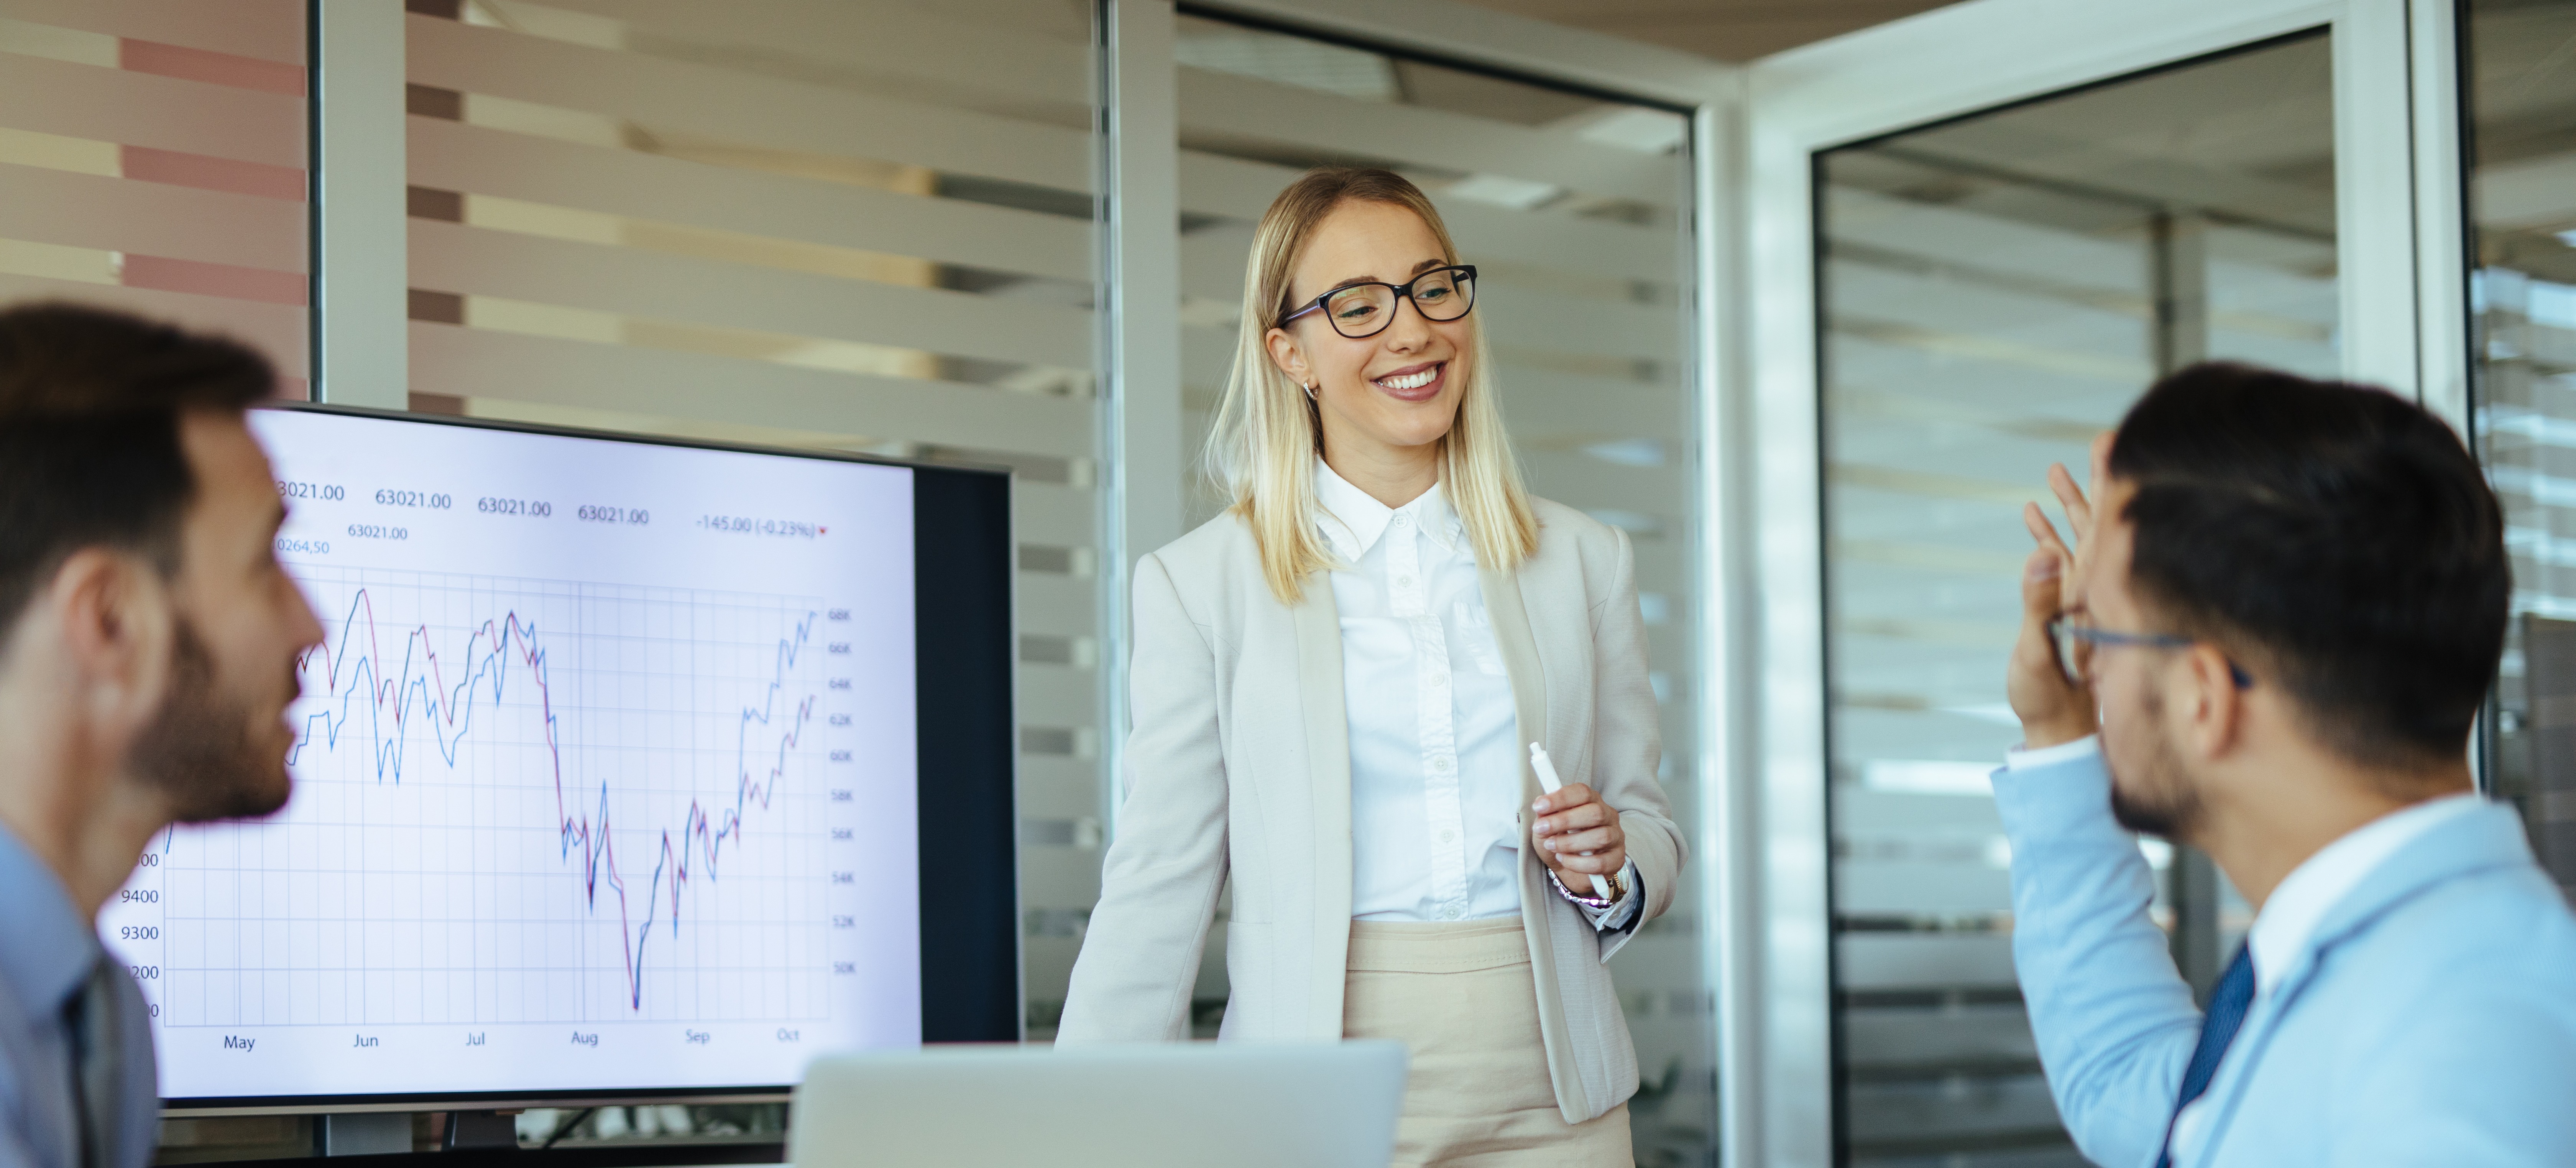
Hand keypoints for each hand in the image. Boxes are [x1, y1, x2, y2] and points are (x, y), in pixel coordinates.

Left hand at [1532, 783, 1625, 885]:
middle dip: (1565, 820)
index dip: (1561, 798)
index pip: (1583, 792)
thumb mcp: (1546, 827)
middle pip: (1595, 812)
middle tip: (1541, 828)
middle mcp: (1608, 816)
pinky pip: (1600, 862)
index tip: (1539, 806)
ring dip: (1570, 843)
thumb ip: (1544, 815)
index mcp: (1592, 801)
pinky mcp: (1617, 859)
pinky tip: (1564, 860)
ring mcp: (1616, 838)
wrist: (1569, 871)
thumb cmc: (1559, 842)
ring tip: (1551, 846)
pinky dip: (1577, 863)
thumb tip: (1541, 804)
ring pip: (1601, 837)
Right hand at [2008, 437, 2104, 748]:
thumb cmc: (2048, 704)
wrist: (2057, 736)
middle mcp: (2098, 594)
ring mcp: (2085, 601)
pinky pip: (2060, 566)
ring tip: (2056, 470)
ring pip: (2083, 543)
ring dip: (2070, 507)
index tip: (2117, 447)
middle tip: (2102, 440)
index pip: (2109, 529)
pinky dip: (2048, 538)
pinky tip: (2037, 519)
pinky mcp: (2069, 612)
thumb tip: (2043, 555)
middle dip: (2100, 483)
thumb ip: (2040, 606)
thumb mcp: (2038, 654)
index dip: (2112, 486)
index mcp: (2097, 596)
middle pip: (2104, 527)